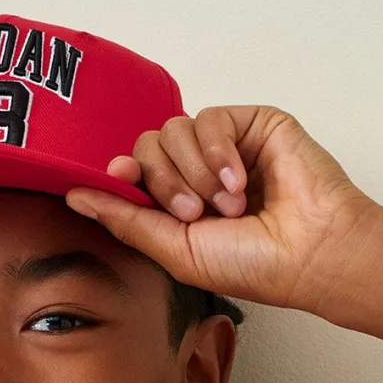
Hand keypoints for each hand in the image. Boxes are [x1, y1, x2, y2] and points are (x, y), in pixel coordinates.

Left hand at [65, 107, 382, 324]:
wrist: (310, 253)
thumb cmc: (254, 264)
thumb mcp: (176, 250)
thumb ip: (126, 220)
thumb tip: (73, 195)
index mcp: (177, 204)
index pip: (133, 171)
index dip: (124, 175)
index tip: (124, 182)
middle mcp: (197, 171)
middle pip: (147, 145)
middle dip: (164, 182)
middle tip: (194, 214)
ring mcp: (225, 145)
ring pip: (174, 130)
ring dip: (195, 172)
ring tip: (228, 206)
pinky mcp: (252, 123)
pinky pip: (210, 118)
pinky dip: (218, 154)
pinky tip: (239, 183)